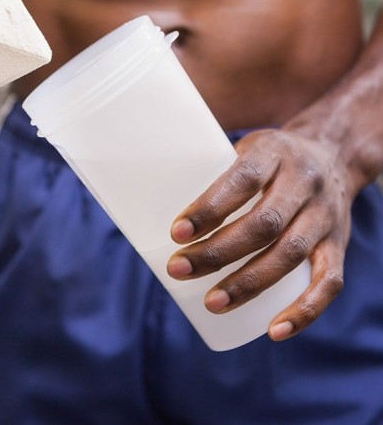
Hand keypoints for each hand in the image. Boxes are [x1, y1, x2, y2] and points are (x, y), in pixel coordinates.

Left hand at [167, 128, 350, 340]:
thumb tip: (140, 199)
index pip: (242, 179)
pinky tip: (273, 331)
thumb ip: (203, 168)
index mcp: (273, 152)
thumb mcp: (241, 149)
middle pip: (263, 223)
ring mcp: (325, 215)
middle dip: (218, 252)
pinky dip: (304, 310)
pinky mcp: (338, 244)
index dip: (209, 208)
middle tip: (178, 269)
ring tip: (212, 303)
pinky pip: (328, 281)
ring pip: (290, 253)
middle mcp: (304, 182)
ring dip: (249, 283)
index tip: (176, 233)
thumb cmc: (267, 159)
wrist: (333, 153)